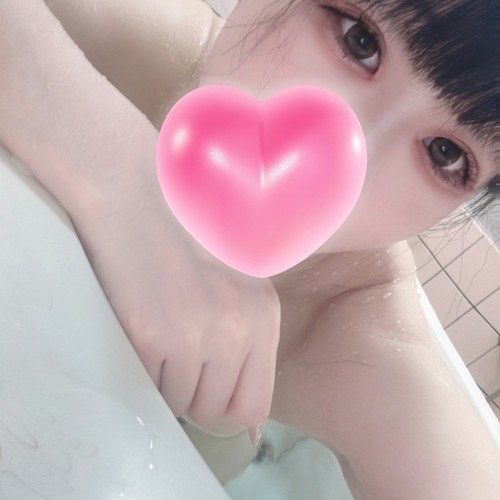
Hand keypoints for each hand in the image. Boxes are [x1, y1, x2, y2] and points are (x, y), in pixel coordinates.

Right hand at [73, 183, 280, 428]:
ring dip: (170, 385)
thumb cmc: (185, 237)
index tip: (212, 393)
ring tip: (163, 342)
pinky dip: (146, 371)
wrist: (136, 201)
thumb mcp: (239, 280)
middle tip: (181, 364)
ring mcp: (192, 334)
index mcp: (263, 315)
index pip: (256, 404)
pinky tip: (145, 332)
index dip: (229, 407)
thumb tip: (241, 397)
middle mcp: (235, 328)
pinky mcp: (149, 336)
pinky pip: (149, 385)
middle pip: (214, 410)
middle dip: (196, 397)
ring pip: (180, 403)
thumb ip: (247, 332)